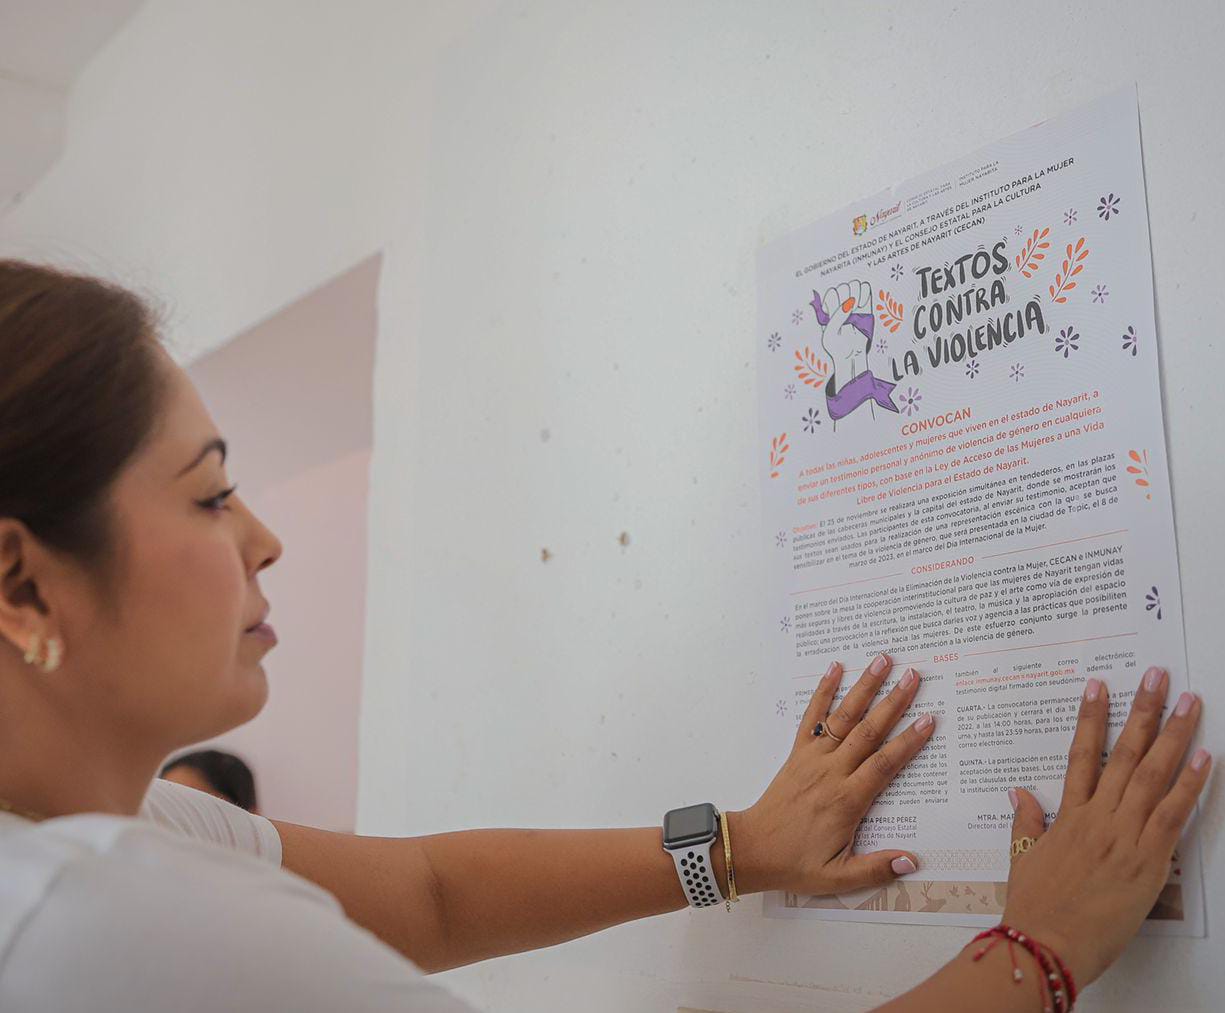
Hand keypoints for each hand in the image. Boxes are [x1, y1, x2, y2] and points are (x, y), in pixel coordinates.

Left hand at [735, 653, 934, 895]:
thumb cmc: (796, 863)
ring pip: (843, 717)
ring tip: (881, 661)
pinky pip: (810, 718)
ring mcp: (812, 758)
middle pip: (868, 731)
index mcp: (846, 800)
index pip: (884, 764)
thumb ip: (875, 868)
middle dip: (893, 701)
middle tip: (914, 676)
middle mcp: (831, 772)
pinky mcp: (797, 753)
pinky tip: (834, 669)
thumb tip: (912, 861)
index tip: (929, 719)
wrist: (751, 850)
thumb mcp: (837, 877)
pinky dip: (822, 691)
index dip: (908, 741)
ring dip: (863, 687)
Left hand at [818, 280, 871, 380]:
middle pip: (843, 287)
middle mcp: (839, 304)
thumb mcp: (830, 334)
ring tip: (857, 307)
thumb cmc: (836, 347)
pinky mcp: (865, 306)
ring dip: (856, 293)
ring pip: (855, 284)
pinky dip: (865, 292)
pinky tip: (862, 304)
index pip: (831, 293)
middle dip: (846, 298)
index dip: (835, 302)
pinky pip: (866, 288)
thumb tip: (849, 303)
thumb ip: (837, 318)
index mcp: (827, 309)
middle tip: (849, 313)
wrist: (850, 356)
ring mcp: (853, 304)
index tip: (837, 315)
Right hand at [1001, 667, 1210, 986]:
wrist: (1047, 943)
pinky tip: (1204, 757)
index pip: (1081, 754)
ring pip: (1153, 774)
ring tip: (1188, 702)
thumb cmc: (1034, 906)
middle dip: (1142, 710)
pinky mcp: (1148, 860)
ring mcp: (1124, 835)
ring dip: (1173, 734)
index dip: (1090, 717)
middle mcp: (1098, 817)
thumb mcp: (1022, 858)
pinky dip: (1191, 784)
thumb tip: (1022, 793)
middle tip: (1156, 677)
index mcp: (1067, 815)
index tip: (1097, 686)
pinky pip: (1174, 813)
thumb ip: (1027, 822)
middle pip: (1124, 753)